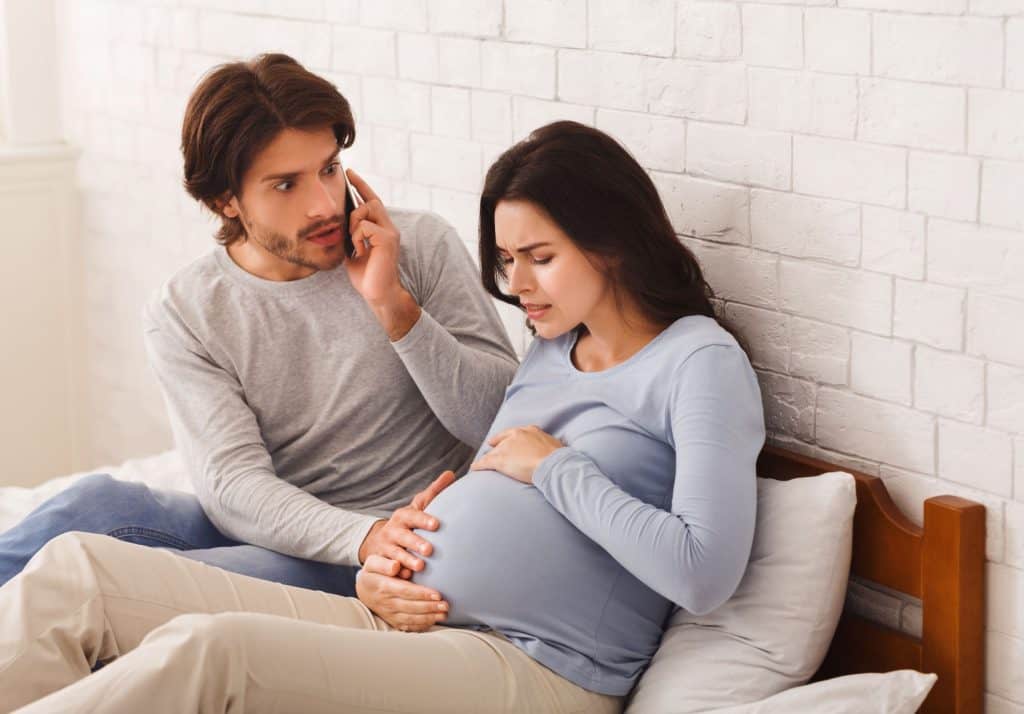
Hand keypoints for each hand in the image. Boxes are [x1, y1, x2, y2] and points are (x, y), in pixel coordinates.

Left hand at [343, 169, 421, 339]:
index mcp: (381, 228)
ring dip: (353, 226)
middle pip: (369, 201)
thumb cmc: (366, 275)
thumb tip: (338, 219)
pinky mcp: (387, 240)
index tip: (349, 172)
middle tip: (349, 230)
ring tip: (355, 245)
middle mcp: (389, 227)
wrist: (378, 293)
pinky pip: (364, 227)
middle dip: (354, 208)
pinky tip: (360, 252)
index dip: (361, 185)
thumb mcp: (353, 249)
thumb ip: (350, 233)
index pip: (372, 200)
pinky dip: (357, 239)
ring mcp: (390, 232)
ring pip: (365, 210)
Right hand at [356, 554, 448, 631]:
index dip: (422, 594)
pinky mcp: (393, 620)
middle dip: (429, 607)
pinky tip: (433, 621)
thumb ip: (384, 563)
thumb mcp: (372, 563)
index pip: (405, 591)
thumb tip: (396, 566)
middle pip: (411, 606)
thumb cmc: (373, 573)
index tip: (437, 594)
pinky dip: (421, 625)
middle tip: (445, 605)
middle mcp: (386, 602)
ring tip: (443, 614)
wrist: (363, 589)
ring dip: (428, 617)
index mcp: (383, 586)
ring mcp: (389, 613)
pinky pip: (408, 626)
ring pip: (410, 618)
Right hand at [357, 470, 455, 572]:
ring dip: (406, 560)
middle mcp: (392, 530)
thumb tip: (451, 473)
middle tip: (429, 550)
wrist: (378, 541)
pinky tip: (406, 579)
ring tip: (420, 568)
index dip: (423, 519)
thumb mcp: (417, 507)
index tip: (436, 524)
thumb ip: (433, 492)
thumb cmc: (407, 524)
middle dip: (415, 542)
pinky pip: (387, 570)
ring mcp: (385, 547)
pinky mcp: (380, 563)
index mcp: (403, 516)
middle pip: (403, 536)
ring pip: (395, 554)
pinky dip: (396, 574)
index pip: (413, 515)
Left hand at [470, 426, 562, 483]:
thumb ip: (547, 447)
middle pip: (502, 441)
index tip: (503, 439)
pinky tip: (474, 468)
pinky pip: (486, 462)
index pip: (514, 433)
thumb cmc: (557, 458)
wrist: (552, 463)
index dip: (506, 437)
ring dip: (487, 458)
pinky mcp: (500, 459)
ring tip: (481, 463)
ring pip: (493, 452)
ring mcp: (507, 447)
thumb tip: (551, 452)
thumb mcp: (554, 446)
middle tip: (490, 448)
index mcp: (530, 431)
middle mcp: (516, 435)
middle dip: (496, 446)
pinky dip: (479, 465)